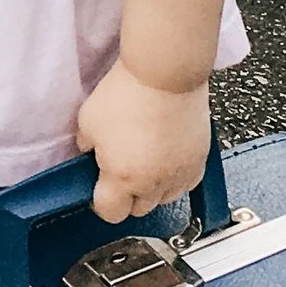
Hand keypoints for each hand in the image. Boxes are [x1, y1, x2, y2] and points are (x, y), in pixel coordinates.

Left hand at [76, 63, 210, 225]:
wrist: (165, 73)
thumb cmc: (128, 93)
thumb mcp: (87, 121)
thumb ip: (86, 146)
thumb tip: (91, 153)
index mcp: (122, 178)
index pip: (109, 213)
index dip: (101, 202)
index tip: (99, 189)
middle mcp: (153, 183)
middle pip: (138, 209)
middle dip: (126, 195)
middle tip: (120, 169)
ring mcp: (179, 174)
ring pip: (164, 199)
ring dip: (152, 189)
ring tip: (144, 161)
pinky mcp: (198, 161)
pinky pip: (185, 184)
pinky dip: (175, 178)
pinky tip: (166, 160)